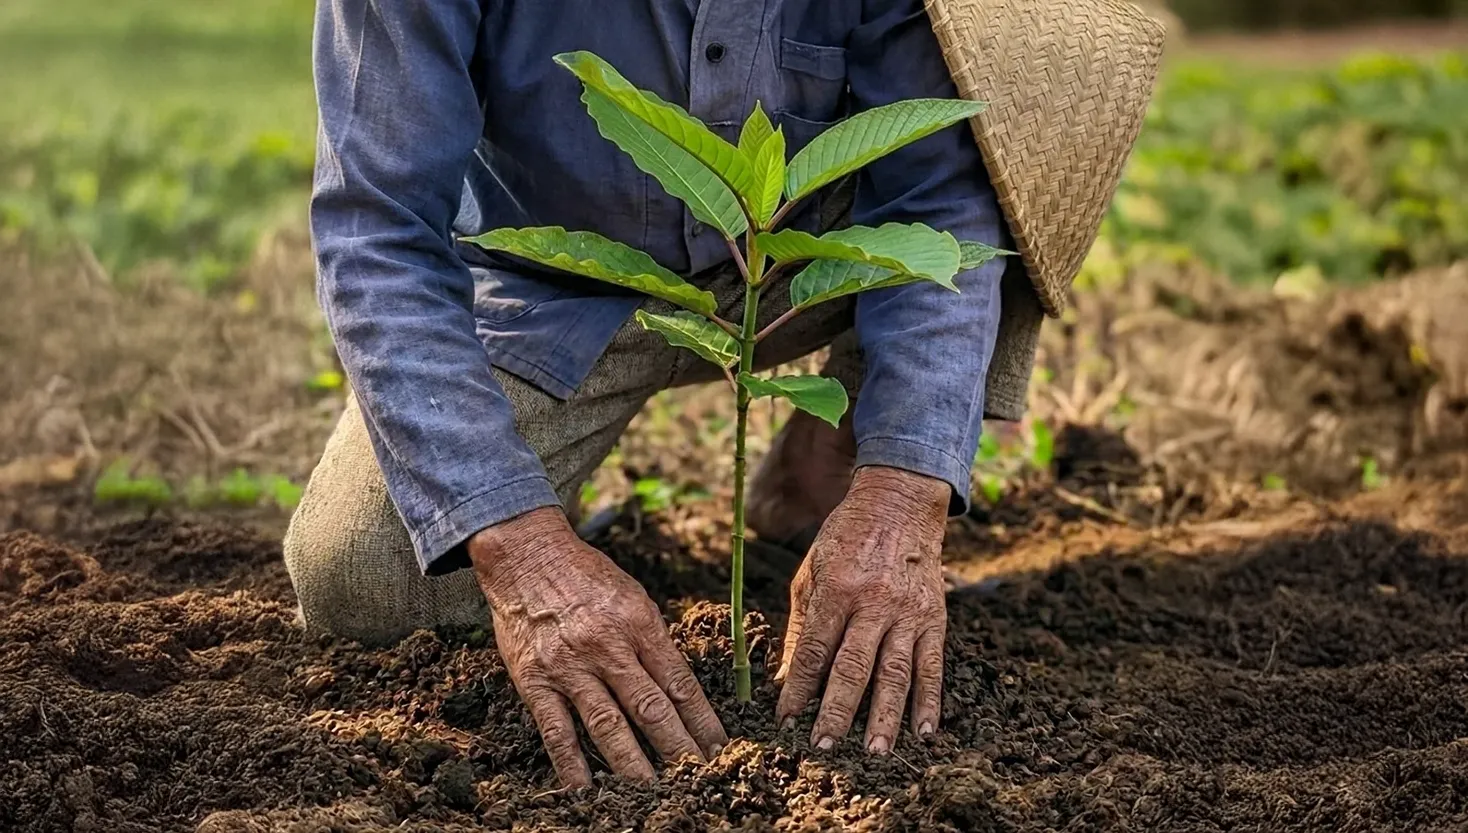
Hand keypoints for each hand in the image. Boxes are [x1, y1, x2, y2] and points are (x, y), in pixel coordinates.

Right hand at [470, 508, 726, 786]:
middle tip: (698, 778)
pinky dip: (572, 765)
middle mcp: (606, 647)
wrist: (527, 558)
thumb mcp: (633, 598)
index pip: (678, 683)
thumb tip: (679, 690)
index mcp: (638, 624)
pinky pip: (556, 731)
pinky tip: (587, 791)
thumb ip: (653, 642)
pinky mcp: (535, 682)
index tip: (718, 748)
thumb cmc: (587, 578)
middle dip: (678, 749)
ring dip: (634, 765)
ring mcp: (569, 667)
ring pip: (608, 726)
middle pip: (650, 709)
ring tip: (655, 793)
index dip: (702, 721)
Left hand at [774, 466, 948, 753]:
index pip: (814, 650)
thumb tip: (784, 679)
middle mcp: (874, 603)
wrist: (901, 503)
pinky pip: (933, 665)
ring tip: (876, 752)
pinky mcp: (934, 618)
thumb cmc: (846, 539)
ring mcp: (908, 612)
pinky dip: (930, 700)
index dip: (798, 688)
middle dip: (837, 711)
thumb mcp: (812, 573)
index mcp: (837, 589)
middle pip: (854, 667)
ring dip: (886, 716)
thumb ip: (802, 627)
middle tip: (824, 747)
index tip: (786, 720)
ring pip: (896, 673)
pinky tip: (924, 731)